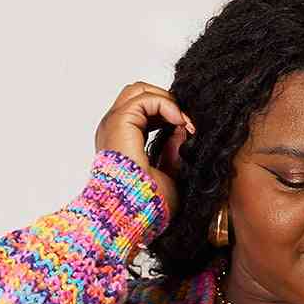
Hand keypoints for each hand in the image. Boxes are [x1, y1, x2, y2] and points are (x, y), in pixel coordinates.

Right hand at [95, 80, 195, 222]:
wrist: (135, 212)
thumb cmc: (148, 205)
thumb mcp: (170, 175)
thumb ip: (174, 151)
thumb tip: (184, 128)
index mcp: (122, 141)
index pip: (143, 111)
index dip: (167, 113)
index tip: (189, 129)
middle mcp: (114, 130)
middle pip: (139, 93)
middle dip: (166, 100)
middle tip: (186, 120)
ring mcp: (114, 124)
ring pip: (140, 90)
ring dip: (167, 100)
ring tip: (184, 120)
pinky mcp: (119, 122)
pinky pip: (145, 99)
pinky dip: (166, 104)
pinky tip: (180, 121)